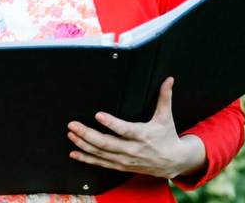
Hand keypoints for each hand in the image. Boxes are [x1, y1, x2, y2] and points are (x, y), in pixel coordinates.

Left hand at [67, 77, 205, 179]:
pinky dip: (87, 159)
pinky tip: (74, 153)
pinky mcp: (121, 166)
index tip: (98, 115)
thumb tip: (169, 79)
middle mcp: (132, 149)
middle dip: (87, 134)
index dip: (111, 123)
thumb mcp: (166, 117)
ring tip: (71, 134)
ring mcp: (125, 159)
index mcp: (143, 135)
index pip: (125, 130)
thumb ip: (164, 97)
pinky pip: (101, 163)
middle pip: (106, 143)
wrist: (173, 162)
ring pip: (101, 154)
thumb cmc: (167, 136)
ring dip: (84, 145)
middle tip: (73, 125)